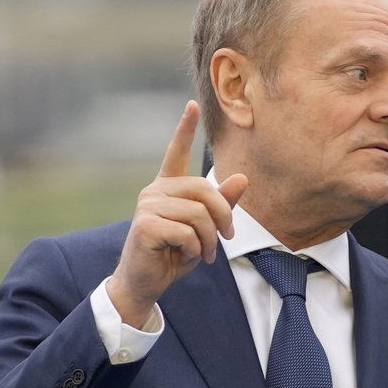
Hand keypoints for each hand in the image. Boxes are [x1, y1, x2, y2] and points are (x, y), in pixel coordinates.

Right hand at [107, 101, 247, 327]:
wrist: (146, 282)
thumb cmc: (174, 254)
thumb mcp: (205, 228)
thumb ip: (221, 203)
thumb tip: (242, 178)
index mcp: (168, 187)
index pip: (176, 152)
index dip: (184, 129)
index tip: (192, 105)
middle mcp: (155, 191)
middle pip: (204, 189)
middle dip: (223, 216)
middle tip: (226, 239)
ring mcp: (147, 205)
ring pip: (198, 213)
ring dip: (209, 239)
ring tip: (203, 252)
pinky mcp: (145, 224)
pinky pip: (187, 232)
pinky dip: (195, 248)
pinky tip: (185, 255)